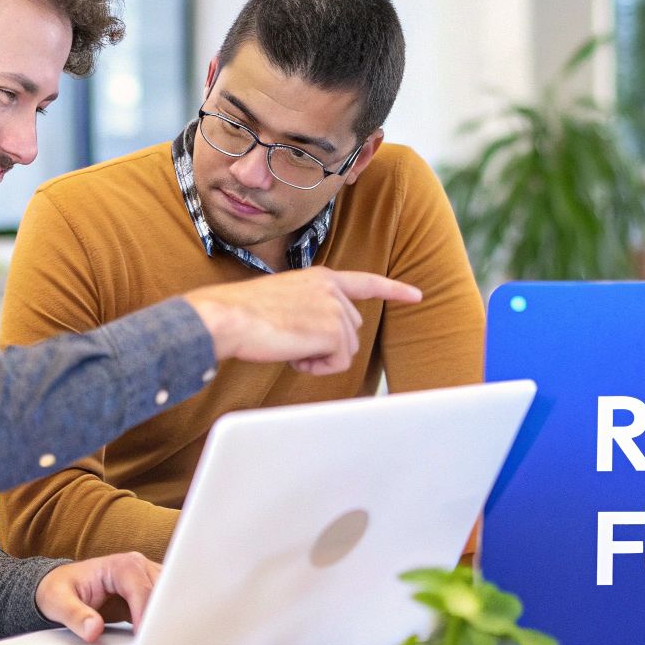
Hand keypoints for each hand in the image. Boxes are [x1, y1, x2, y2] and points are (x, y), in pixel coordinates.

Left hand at [35, 552, 161, 642]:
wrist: (60, 586)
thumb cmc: (59, 589)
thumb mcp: (58, 602)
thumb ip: (75, 616)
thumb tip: (93, 630)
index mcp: (120, 565)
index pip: (142, 588)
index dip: (144, 614)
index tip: (141, 637)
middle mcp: (138, 567)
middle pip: (162, 591)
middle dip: (161, 617)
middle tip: (155, 644)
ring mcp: (146, 579)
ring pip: (169, 597)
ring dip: (166, 619)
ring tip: (160, 643)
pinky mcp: (148, 594)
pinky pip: (164, 606)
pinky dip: (163, 621)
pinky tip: (159, 639)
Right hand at [182, 267, 421, 375]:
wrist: (228, 317)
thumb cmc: (245, 313)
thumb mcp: (284, 299)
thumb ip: (311, 307)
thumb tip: (323, 334)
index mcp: (321, 277)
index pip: (365, 282)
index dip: (393, 290)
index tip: (416, 294)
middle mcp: (333, 289)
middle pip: (351, 331)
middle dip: (326, 345)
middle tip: (291, 342)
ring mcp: (335, 308)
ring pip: (346, 350)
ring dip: (319, 357)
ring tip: (288, 346)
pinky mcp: (333, 331)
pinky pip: (339, 363)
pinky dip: (318, 367)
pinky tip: (294, 355)